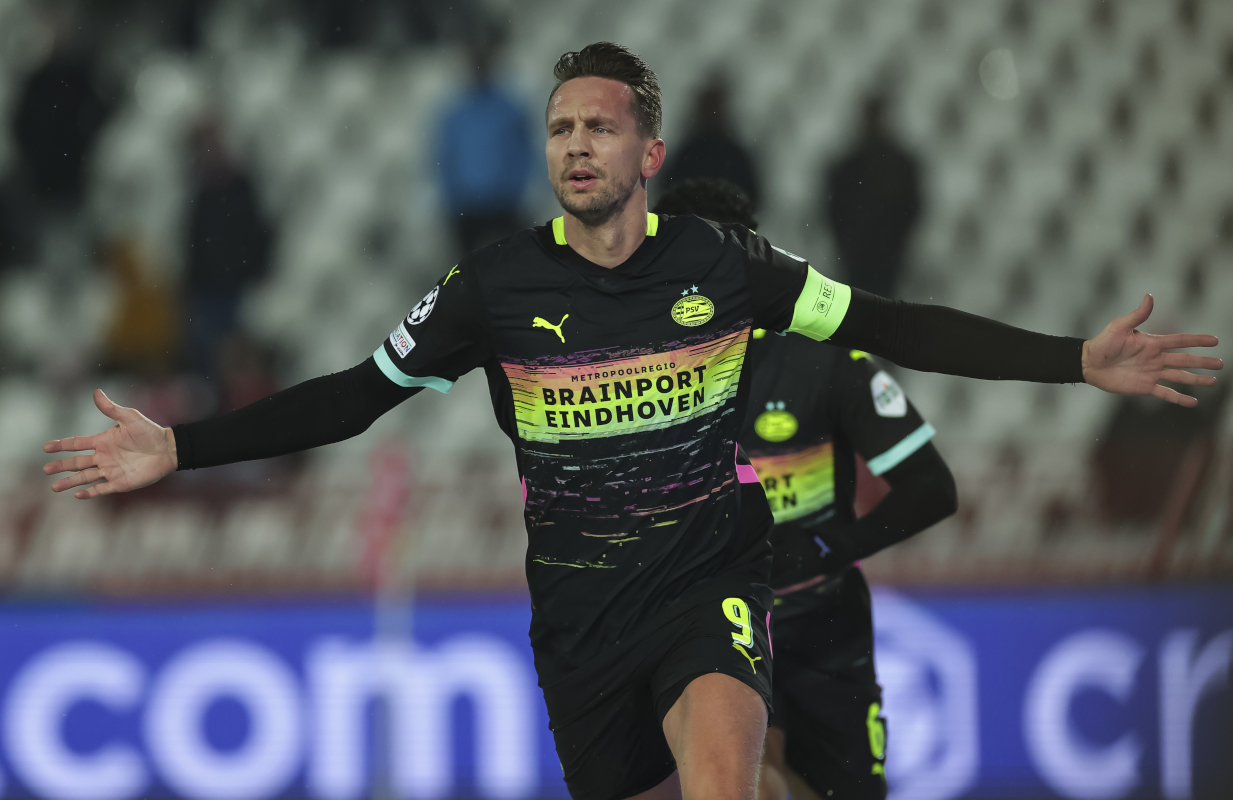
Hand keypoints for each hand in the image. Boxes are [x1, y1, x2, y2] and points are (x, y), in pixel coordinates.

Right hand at [43, 389, 177, 498]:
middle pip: (77, 463)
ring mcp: (111, 470)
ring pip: (85, 477)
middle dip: (61, 466)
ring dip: (70, 482)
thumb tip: (96, 391)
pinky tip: (78, 495)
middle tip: (46, 470)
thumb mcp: (129, 417)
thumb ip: (111, 408)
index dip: (61, 445)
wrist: (168, 449)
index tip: (45, 447)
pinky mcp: (120, 482)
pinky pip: (102, 488)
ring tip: (54, 487)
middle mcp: (103, 457)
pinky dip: (90, 492)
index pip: (77, 444)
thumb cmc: (149, 431)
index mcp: (102, 441)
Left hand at [1083, 294, 1221, 406]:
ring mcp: (1152, 373)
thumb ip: (1137, 315)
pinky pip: (1165, 393)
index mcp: (1153, 343)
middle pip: (1185, 360)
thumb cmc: (1102, 343)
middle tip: (1221, 364)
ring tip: (1213, 381)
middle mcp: (1156, 358)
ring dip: (1196, 379)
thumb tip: (1149, 296)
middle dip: (1203, 362)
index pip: (1180, 341)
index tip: (1215, 340)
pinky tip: (1192, 402)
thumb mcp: (1119, 327)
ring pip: (1179, 376)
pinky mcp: (1144, 386)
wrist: (1088, 364)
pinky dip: (1179, 398)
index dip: (1197, 340)